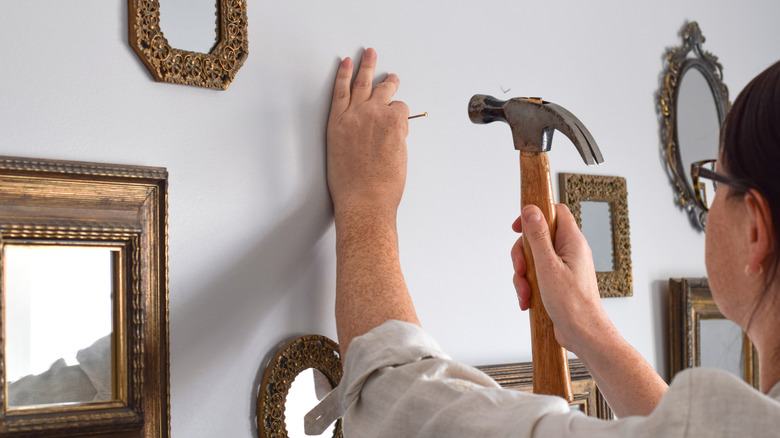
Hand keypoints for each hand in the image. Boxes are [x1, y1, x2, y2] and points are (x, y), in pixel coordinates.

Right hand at [327, 48, 409, 217]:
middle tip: (371, 53)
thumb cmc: (351, 187)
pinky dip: (403, 116)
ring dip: (390, 84)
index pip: (340, 91)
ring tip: (393, 79)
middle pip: (362, 82)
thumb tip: (368, 134)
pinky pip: (402, 109)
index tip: (346, 63)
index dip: (344, 74)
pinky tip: (401, 125)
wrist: (364, 199)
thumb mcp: (340, 157)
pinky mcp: (394, 121)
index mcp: (337, 125)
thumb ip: (353, 138)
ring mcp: (374, 115)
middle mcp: (354, 115)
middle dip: (367, 65)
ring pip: (385, 90)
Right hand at [511, 204, 607, 352]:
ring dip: (523, 275)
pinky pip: (537, 275)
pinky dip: (529, 286)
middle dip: (523, 255)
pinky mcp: (558, 282)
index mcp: (572, 242)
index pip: (554, 212)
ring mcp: (564, 267)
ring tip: (526, 292)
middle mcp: (570, 252)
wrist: (583, 334)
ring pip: (534, 259)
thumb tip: (531, 210)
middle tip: (521, 269)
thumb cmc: (572, 304)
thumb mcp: (548, 266)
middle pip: (537, 237)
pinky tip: (528, 300)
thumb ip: (538, 236)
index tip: (517, 227)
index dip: (534, 215)